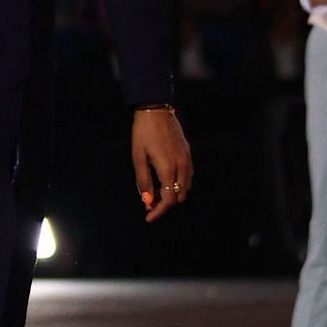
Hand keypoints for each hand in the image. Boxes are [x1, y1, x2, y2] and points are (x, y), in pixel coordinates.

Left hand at [132, 105, 192, 222]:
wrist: (155, 109)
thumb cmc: (143, 132)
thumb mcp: (138, 156)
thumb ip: (143, 180)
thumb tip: (147, 201)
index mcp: (168, 168)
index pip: (168, 200)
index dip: (159, 211)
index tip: (148, 217)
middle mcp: (182, 166)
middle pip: (179, 197)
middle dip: (165, 203)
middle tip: (149, 201)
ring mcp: (187, 159)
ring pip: (186, 188)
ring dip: (173, 194)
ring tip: (156, 190)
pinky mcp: (188, 153)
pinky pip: (188, 176)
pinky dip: (179, 183)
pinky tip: (166, 179)